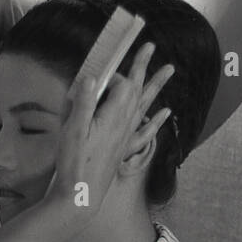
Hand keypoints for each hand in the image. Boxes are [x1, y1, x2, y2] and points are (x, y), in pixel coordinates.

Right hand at [49, 44, 174, 214]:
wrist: (80, 196)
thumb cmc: (74, 164)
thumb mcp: (72, 130)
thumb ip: (83, 102)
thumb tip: (90, 77)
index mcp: (113, 116)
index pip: (120, 84)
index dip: (111, 74)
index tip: (98, 71)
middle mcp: (124, 125)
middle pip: (137, 89)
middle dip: (142, 66)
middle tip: (150, 45)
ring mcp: (126, 137)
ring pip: (145, 106)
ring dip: (156, 86)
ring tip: (169, 69)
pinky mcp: (123, 150)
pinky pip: (146, 132)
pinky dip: (156, 120)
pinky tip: (166, 112)